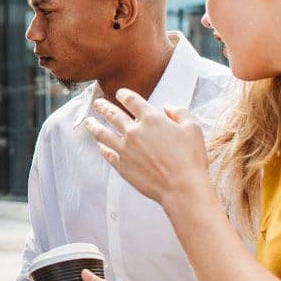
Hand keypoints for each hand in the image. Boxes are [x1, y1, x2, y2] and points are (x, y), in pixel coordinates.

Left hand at [83, 89, 209, 210]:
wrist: (181, 187)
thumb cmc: (190, 159)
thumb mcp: (192, 129)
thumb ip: (179, 113)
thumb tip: (168, 107)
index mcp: (151, 119)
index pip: (132, 100)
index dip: (123, 94)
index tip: (119, 93)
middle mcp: (134, 131)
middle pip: (112, 114)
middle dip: (103, 106)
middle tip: (97, 103)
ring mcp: (125, 149)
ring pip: (102, 133)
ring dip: (93, 125)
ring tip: (88, 121)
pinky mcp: (121, 165)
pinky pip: (107, 154)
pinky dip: (101, 148)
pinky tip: (99, 145)